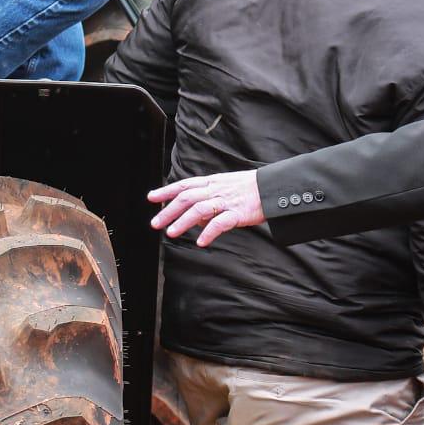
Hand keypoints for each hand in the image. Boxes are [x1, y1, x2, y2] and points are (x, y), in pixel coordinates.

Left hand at [148, 170, 263, 245]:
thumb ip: (208, 200)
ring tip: (171, 233)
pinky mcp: (238, 213)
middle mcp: (215, 189)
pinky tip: (200, 242)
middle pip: (187, 198)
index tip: (151, 197)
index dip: (166, 190)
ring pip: (199, 209)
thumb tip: (193, 219)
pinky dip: (208, 232)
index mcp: (211, 182)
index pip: (184, 185)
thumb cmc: (248, 189)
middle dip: (168, 210)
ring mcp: (226, 201)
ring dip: (183, 222)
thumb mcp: (225, 188)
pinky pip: (220, 223)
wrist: (272, 188)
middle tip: (155, 223)